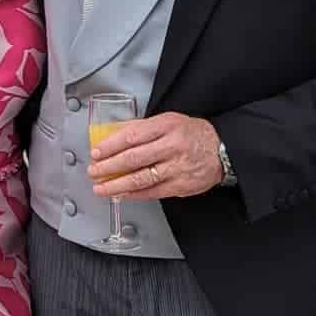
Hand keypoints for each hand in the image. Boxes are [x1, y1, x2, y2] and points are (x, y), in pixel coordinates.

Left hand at [88, 112, 223, 201]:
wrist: (221, 150)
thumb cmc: (192, 134)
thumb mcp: (168, 120)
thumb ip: (142, 127)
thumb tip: (114, 134)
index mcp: (166, 126)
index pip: (131, 136)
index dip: (110, 146)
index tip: (96, 153)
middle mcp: (171, 146)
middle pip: (133, 158)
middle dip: (108, 167)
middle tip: (93, 172)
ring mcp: (176, 167)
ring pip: (141, 178)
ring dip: (117, 185)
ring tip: (101, 188)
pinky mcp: (180, 185)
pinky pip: (152, 191)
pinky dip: (134, 194)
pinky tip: (122, 194)